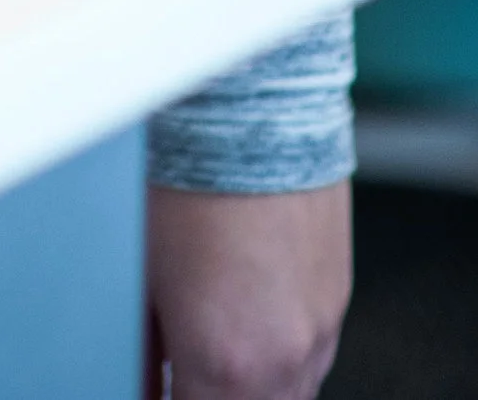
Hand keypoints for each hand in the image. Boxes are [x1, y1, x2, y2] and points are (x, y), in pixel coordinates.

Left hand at [144, 181, 349, 399]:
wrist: (251, 106)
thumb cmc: (184, 176)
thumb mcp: (140, 277)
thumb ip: (143, 354)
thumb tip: (141, 383)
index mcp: (226, 365)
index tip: (157, 389)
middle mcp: (285, 359)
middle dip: (211, 397)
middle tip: (184, 374)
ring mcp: (321, 332)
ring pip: (290, 399)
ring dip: (251, 391)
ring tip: (213, 356)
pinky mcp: (338, 299)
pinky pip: (314, 360)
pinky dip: (282, 362)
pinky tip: (248, 325)